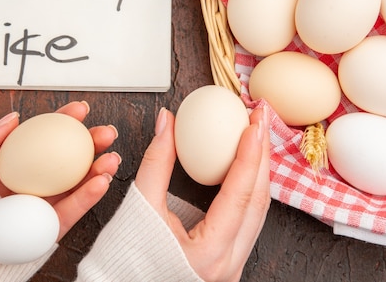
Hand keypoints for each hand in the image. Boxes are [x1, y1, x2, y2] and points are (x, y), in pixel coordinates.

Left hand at [0, 101, 120, 240]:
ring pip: (75, 185)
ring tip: (111, 158)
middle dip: (90, 144)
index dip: (62, 121)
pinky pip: (70, 212)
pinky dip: (88, 198)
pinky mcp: (45, 232)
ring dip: (98, 170)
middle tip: (106, 133)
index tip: (79, 109)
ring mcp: (37, 208)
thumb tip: (14, 118)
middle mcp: (26, 185)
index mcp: (7, 167)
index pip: (40, 138)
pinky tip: (100, 183)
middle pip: (66, 159)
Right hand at [135, 105, 269, 281]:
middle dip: (261, 155)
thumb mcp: (140, 206)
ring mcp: (232, 266)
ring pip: (258, 212)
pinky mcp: (228, 262)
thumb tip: (167, 122)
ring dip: (258, 171)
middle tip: (259, 119)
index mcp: (209, 254)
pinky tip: (244, 166)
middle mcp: (228, 264)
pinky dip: (248, 189)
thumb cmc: (124, 259)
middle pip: (258, 201)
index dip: (249, 153)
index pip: (240, 194)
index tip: (253, 123)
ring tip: (254, 136)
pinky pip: (248, 220)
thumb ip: (156, 162)